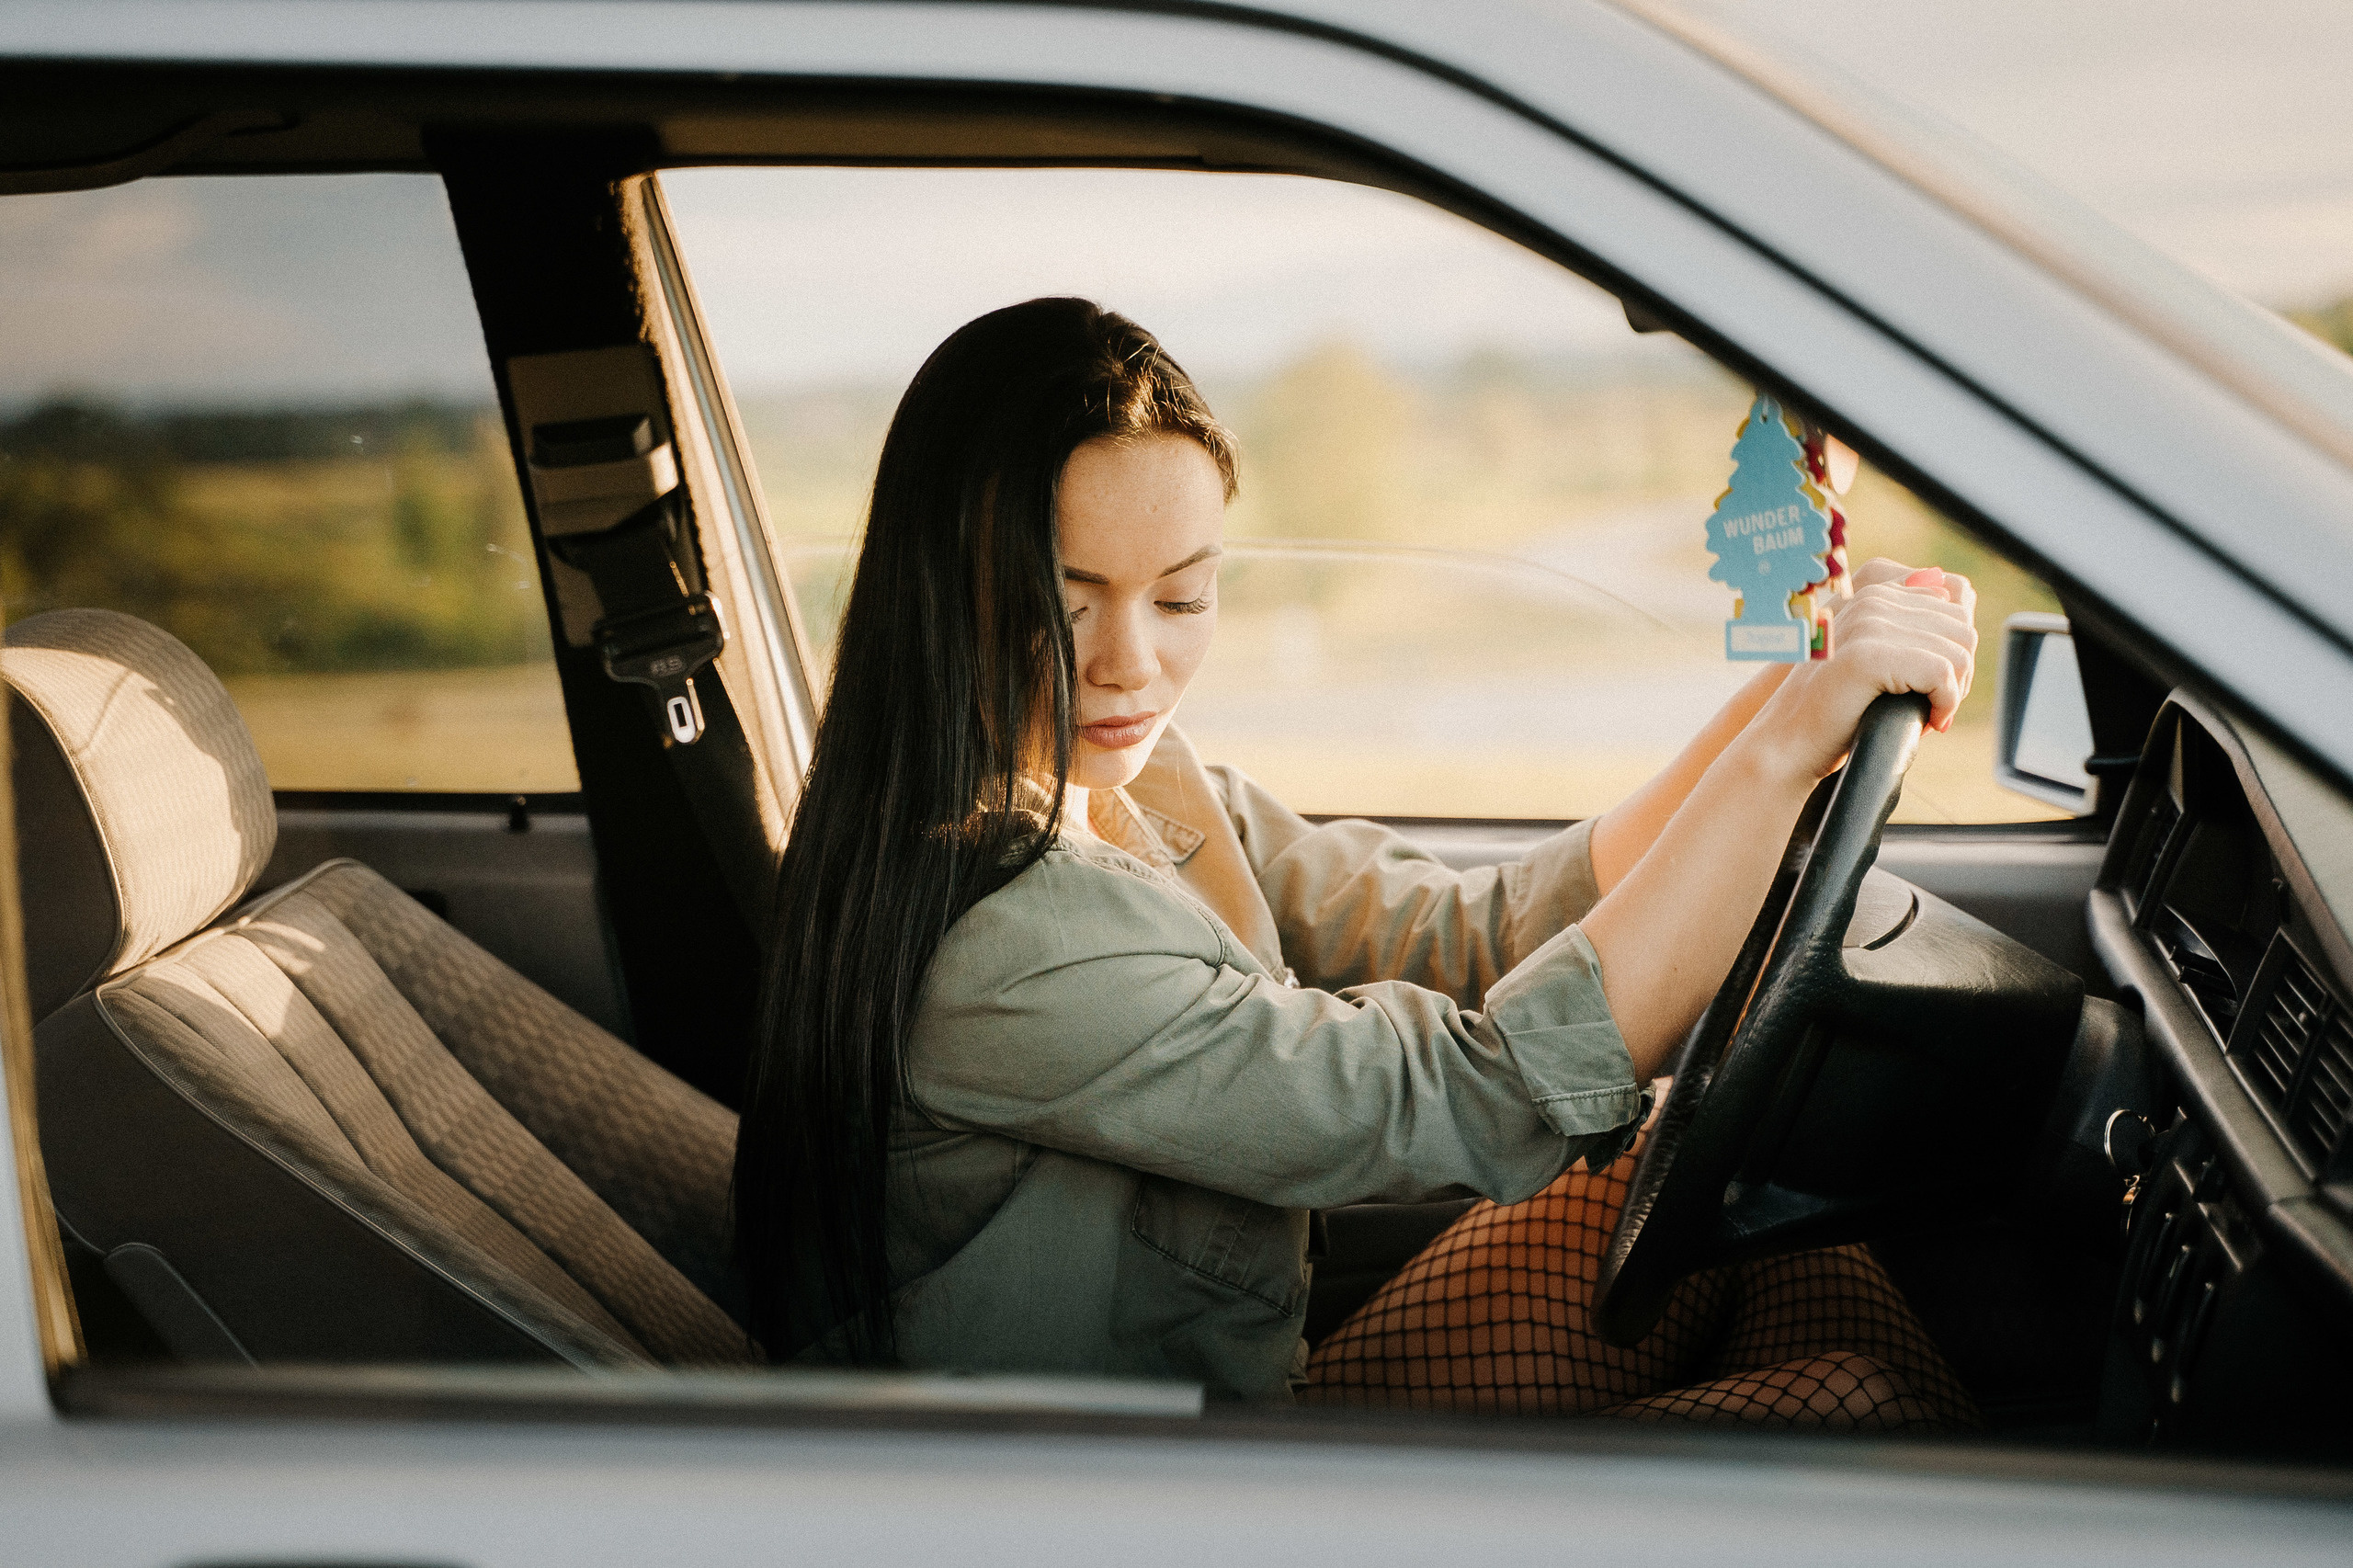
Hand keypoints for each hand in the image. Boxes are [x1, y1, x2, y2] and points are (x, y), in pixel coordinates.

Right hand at [1745, 557, 1978, 781]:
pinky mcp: (1867, 656)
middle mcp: (1872, 600)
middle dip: (1958, 675)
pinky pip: (1941, 673)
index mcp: (1875, 595)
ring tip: (1927, 714)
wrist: (1788, 745)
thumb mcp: (1879, 659)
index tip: (1933, 689)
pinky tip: (1927, 722)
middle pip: (1962, 630)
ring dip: (1952, 692)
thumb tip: (1965, 594)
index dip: (1953, 655)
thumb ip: (1915, 628)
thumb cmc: (1836, 710)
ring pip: (1957, 651)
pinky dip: (1944, 704)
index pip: (1956, 609)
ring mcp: (1868, 625)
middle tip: (1933, 707)